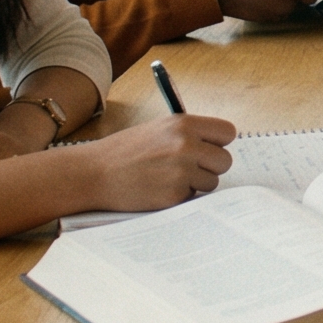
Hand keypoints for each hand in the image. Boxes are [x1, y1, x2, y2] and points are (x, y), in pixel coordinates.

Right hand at [80, 111, 238, 212]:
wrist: (94, 172)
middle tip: (189, 169)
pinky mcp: (174, 195)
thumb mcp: (159, 129)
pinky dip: (180, 197)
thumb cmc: (125, 151)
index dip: (218, 143)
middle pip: (225, 161)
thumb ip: (189, 135)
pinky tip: (159, 189)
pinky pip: (193, 198)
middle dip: (210, 167)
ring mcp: (181, 171)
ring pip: (212, 182)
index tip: (209, 149)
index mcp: (183, 124)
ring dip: (196, 184)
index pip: (227, 132)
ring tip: (169, 179)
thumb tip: (218, 146)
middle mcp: (186, 145)